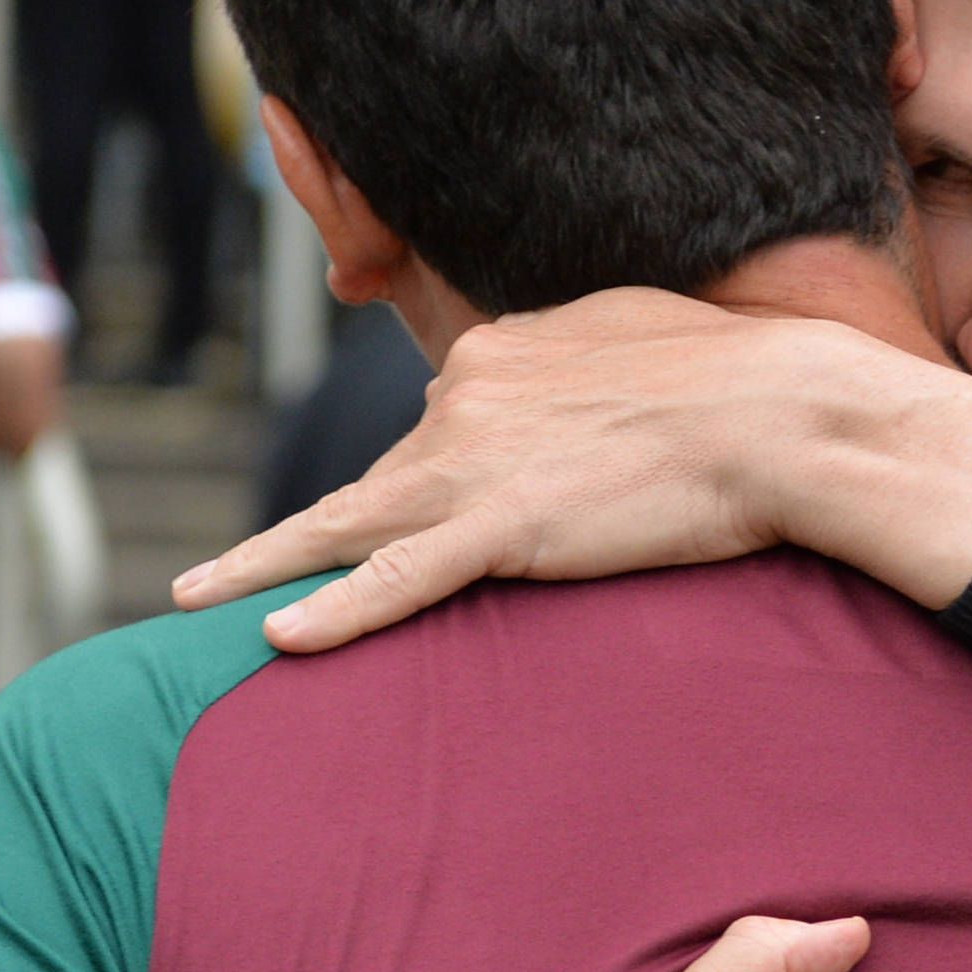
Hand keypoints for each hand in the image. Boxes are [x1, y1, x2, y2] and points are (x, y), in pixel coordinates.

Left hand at [176, 290, 838, 642]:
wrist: (779, 413)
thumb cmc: (733, 372)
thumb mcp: (632, 332)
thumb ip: (572, 355)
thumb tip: (562, 376)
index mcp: (495, 351)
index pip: (434, 427)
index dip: (420, 479)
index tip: (410, 511)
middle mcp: (464, 397)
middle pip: (379, 480)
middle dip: (325, 529)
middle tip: (243, 572)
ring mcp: (475, 463)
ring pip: (344, 525)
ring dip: (260, 565)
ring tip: (192, 595)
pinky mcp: (502, 528)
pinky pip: (398, 582)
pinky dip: (333, 610)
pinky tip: (276, 639)